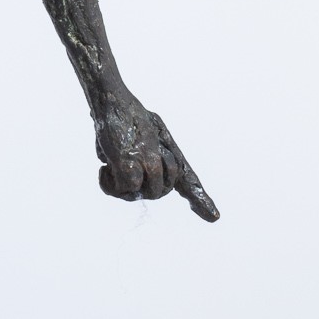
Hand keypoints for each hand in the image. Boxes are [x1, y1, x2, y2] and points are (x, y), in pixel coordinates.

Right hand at [94, 92, 217, 219]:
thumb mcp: (142, 136)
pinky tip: (104, 167)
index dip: (201, 200)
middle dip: (140, 187)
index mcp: (168, 152)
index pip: (188, 179)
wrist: (112, 101)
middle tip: (121, 168)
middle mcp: (160, 160)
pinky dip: (108, 182)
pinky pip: (122, 190)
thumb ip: (144, 159)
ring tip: (111, 163)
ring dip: (122, 184)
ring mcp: (147, 164)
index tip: (214, 217)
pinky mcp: (129, 167)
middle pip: (159, 193)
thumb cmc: (124, 118)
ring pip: (142, 193)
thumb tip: (128, 183)